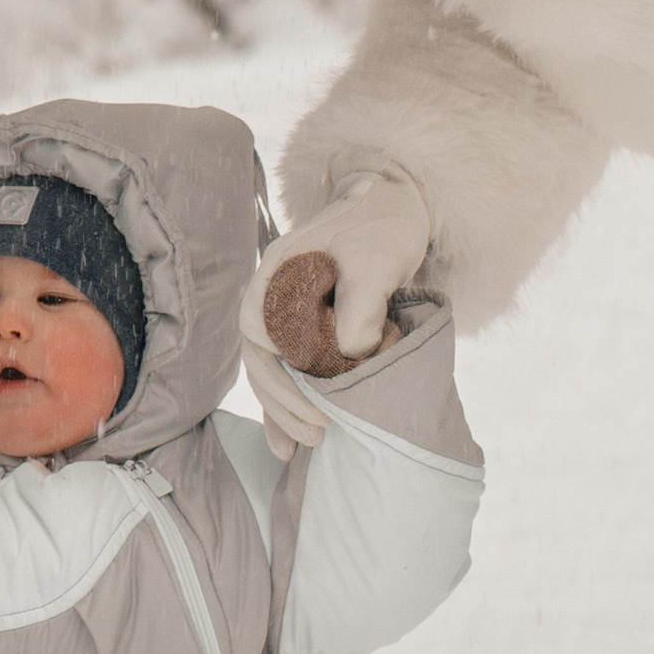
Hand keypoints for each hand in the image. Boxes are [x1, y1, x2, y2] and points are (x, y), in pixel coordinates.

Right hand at [239, 164, 431, 454]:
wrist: (393, 206)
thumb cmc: (382, 226)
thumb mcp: (376, 259)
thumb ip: (361, 305)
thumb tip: (350, 355)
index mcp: (275, 274)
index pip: (263, 332)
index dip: (289, 367)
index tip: (324, 388)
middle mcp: (269, 297)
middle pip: (260, 360)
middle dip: (286, 401)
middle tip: (320, 431)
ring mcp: (282, 316)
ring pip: (269, 373)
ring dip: (286, 412)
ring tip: (312, 443)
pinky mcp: (301, 332)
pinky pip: (284, 376)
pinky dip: (286, 411)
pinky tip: (289, 446)